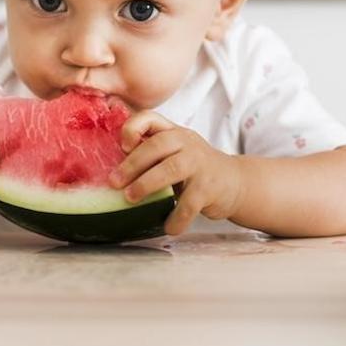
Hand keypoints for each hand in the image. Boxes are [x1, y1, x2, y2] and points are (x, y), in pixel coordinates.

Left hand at [108, 112, 243, 235]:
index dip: (133, 127)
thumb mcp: (174, 153)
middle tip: (114, 182)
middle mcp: (187, 143)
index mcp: (173, 132)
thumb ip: (150, 154)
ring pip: (171, 170)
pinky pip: (188, 204)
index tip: (121, 146)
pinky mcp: (210, 188)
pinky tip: (168, 227)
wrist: (234, 182)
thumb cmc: (194, 169)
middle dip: (132, 164)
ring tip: (130, 199)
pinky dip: (176, 218)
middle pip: (157, 145)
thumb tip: (111, 172)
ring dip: (147, 184)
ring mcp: (200, 164)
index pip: (150, 118)